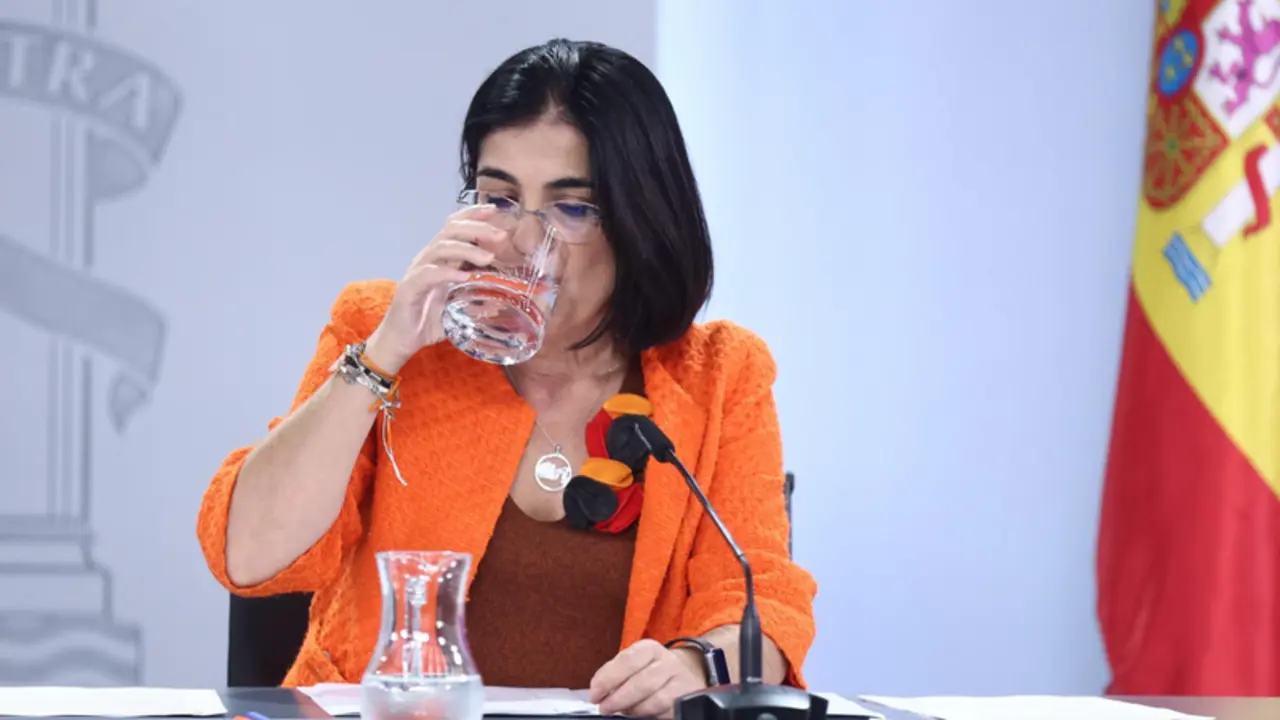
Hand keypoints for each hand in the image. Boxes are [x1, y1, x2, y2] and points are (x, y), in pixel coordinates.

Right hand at [364, 204, 504, 372]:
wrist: (401, 341)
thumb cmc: (428, 321)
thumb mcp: (458, 309)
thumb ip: (477, 302)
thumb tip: (500, 302)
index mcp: (440, 259)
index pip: (454, 227)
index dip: (472, 215)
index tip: (494, 210)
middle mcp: (428, 260)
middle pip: (450, 231)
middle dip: (476, 228)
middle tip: (500, 234)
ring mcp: (418, 272)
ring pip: (441, 248)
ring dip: (467, 249)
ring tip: (488, 257)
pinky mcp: (409, 288)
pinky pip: (429, 274)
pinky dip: (448, 273)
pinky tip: (465, 277)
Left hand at [589, 639, 707, 717]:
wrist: (685, 675)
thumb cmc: (650, 670)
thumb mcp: (632, 663)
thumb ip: (613, 672)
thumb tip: (596, 688)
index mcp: (649, 649)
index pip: (627, 660)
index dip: (608, 679)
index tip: (594, 695)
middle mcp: (667, 662)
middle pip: (641, 682)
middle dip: (618, 698)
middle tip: (604, 708)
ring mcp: (680, 681)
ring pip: (654, 700)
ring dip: (633, 709)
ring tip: (621, 710)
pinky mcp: (686, 699)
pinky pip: (664, 711)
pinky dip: (647, 714)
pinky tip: (638, 713)